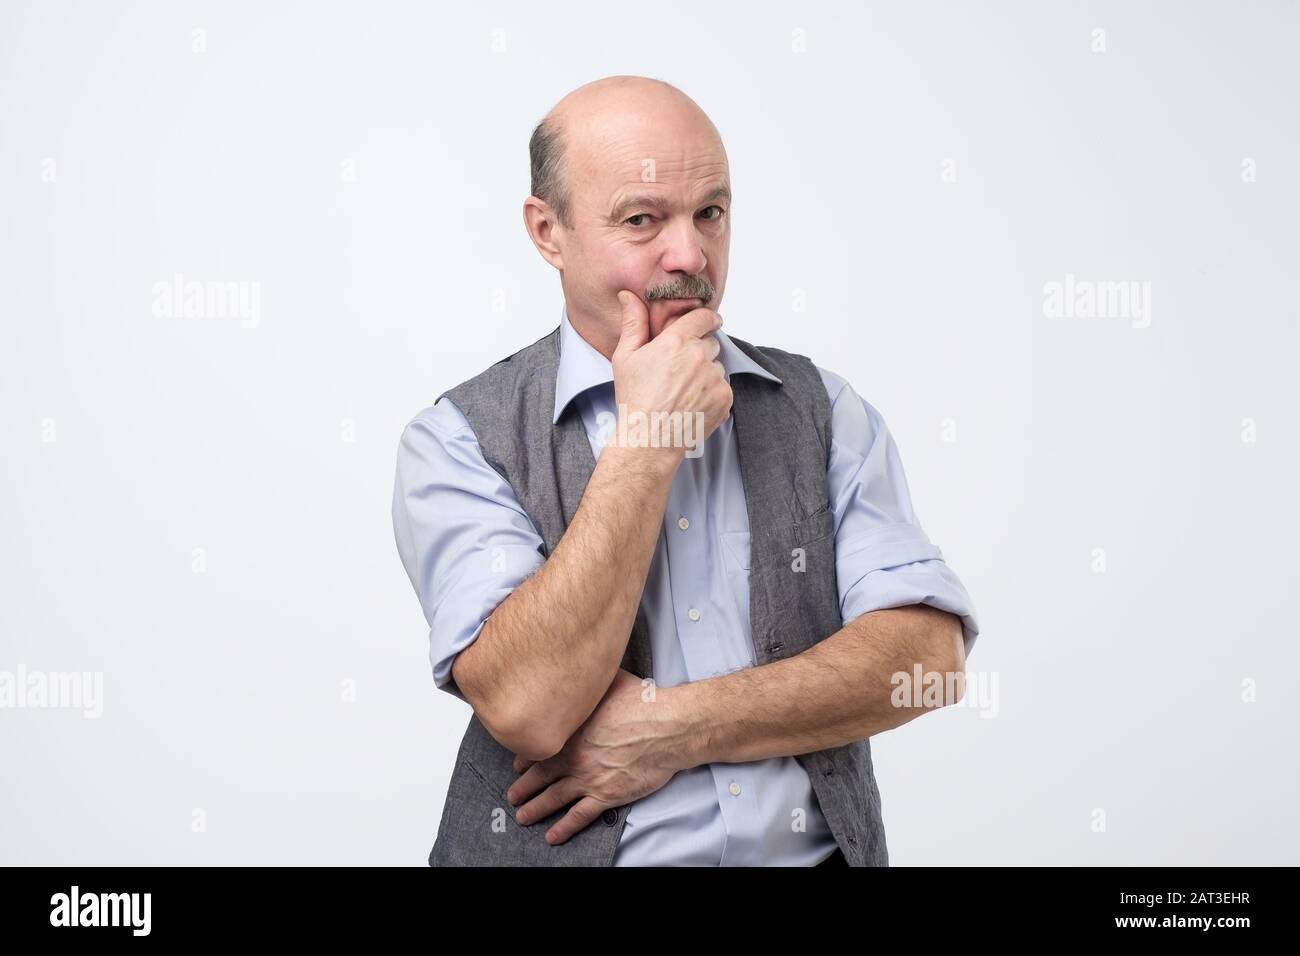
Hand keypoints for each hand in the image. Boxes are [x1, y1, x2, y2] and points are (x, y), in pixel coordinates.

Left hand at [505, 668, 689, 844]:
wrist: (666, 727)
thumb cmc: (642, 703)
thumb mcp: (609, 681)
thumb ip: (590, 682)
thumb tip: (583, 666)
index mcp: (571, 731)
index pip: (540, 747)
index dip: (526, 758)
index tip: (518, 765)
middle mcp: (573, 757)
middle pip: (539, 776)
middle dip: (523, 787)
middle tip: (512, 795)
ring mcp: (588, 778)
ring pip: (553, 799)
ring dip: (535, 809)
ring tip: (523, 816)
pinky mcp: (606, 796)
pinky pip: (579, 816)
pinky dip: (564, 828)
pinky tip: (553, 836)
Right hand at [610, 291, 732, 459]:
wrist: (649, 438)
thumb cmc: (634, 399)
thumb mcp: (625, 357)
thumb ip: (633, 323)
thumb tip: (629, 295)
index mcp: (676, 341)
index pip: (704, 317)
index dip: (707, 318)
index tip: (709, 322)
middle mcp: (699, 356)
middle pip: (711, 343)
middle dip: (700, 351)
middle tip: (681, 370)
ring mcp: (714, 378)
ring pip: (717, 367)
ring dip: (706, 374)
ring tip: (684, 391)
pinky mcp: (724, 398)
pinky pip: (723, 388)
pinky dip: (712, 394)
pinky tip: (692, 404)